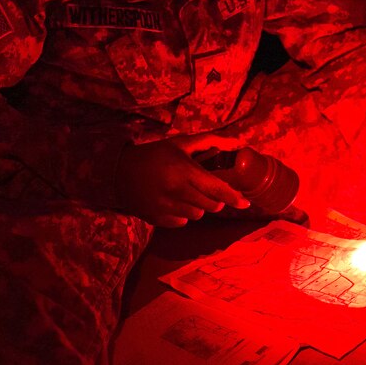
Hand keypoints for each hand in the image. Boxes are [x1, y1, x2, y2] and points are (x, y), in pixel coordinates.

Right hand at [115, 134, 249, 227]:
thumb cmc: (155, 155)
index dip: (234, 198)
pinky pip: (182, 223)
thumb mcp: (180, 144)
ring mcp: (165, 207)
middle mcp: (175, 191)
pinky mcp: (157, 218)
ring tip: (187, 193)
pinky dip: (183, 214)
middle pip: (211, 206)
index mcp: (183, 171)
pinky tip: (174, 202)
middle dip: (215, 199)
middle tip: (205, 189)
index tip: (246, 204)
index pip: (216, 189)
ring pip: (198, 215)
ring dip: (199, 206)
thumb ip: (208, 142)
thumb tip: (234, 142)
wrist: (119, 172)